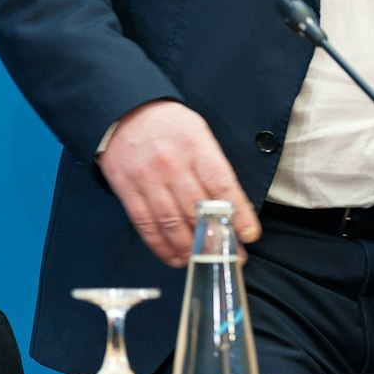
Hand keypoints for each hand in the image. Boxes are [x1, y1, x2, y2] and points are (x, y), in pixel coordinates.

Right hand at [98, 99, 259, 266]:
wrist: (124, 112)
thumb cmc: (169, 125)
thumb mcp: (198, 133)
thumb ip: (213, 166)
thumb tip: (233, 205)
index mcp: (195, 146)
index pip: (222, 185)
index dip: (238, 213)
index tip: (250, 234)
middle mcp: (172, 164)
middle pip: (197, 210)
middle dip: (216, 238)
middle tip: (231, 256)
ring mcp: (147, 179)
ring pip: (171, 222)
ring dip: (190, 249)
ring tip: (204, 261)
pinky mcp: (127, 191)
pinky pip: (146, 225)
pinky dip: (161, 246)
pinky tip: (175, 257)